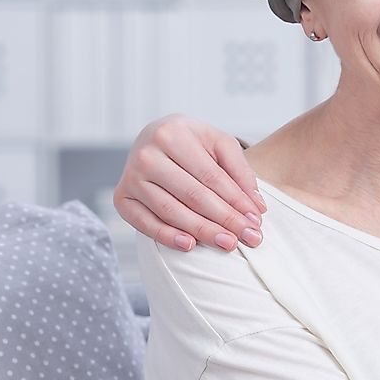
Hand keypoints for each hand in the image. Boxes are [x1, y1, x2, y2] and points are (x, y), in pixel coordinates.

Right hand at [112, 114, 265, 251]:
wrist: (154, 138)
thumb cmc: (192, 143)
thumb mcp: (219, 143)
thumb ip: (241, 171)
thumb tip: (257, 207)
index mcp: (173, 134)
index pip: (211, 176)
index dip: (236, 201)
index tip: (256, 220)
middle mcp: (147, 154)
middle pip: (193, 195)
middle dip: (224, 219)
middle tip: (249, 238)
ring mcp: (130, 177)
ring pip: (171, 211)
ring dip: (202, 231)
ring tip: (228, 244)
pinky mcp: (121, 198)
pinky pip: (144, 222)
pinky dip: (166, 235)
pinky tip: (189, 245)